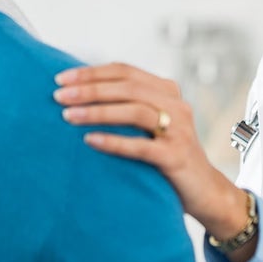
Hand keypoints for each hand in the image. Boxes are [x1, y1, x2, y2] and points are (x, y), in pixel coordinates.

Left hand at [53, 63, 252, 244]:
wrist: (204, 190)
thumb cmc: (166, 155)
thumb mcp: (152, 124)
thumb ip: (127, 106)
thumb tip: (79, 93)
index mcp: (167, 90)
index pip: (125, 71)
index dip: (92, 72)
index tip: (61, 79)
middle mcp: (176, 105)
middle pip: (128, 87)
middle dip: (90, 89)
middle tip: (58, 96)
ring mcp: (179, 130)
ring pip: (135, 111)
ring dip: (98, 111)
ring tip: (68, 116)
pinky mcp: (177, 156)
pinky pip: (142, 146)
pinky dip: (114, 142)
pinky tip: (89, 141)